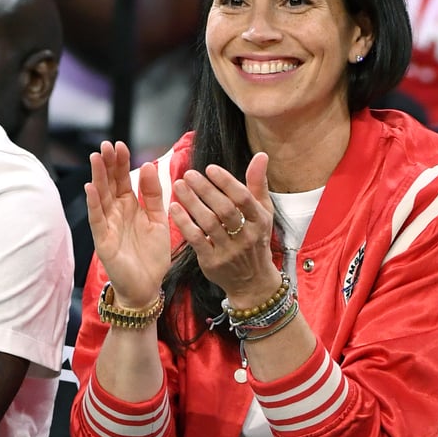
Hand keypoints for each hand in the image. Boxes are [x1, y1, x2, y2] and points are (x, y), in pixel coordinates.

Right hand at [85, 141, 172, 305]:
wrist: (148, 285)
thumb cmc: (152, 255)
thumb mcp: (159, 220)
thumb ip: (154, 195)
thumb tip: (150, 166)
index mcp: (131, 207)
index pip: (123, 180)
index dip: (122, 163)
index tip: (122, 145)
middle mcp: (117, 213)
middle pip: (110, 184)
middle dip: (108, 164)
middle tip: (107, 145)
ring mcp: (108, 225)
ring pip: (101, 197)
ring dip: (98, 177)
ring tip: (96, 158)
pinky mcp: (103, 240)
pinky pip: (97, 219)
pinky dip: (94, 204)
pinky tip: (91, 188)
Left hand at [169, 152, 279, 304]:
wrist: (253, 281)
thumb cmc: (256, 239)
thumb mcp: (263, 212)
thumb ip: (258, 184)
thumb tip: (261, 155)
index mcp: (260, 221)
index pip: (243, 198)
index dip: (226, 182)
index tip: (210, 168)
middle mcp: (247, 236)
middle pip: (225, 209)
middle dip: (205, 190)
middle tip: (188, 174)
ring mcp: (230, 250)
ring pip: (209, 223)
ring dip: (192, 203)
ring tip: (178, 186)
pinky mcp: (213, 262)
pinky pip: (197, 239)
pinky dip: (184, 223)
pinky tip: (174, 208)